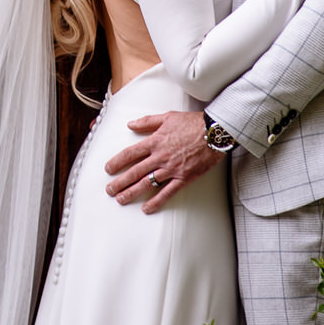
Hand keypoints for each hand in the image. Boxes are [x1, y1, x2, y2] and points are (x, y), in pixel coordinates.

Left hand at [102, 109, 219, 212]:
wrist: (214, 133)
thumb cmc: (193, 123)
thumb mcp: (167, 117)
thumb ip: (147, 121)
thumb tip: (131, 124)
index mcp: (155, 141)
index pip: (130, 153)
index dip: (117, 162)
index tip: (109, 168)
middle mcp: (160, 156)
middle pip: (135, 171)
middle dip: (120, 182)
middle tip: (109, 190)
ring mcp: (171, 169)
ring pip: (147, 183)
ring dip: (132, 192)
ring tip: (121, 199)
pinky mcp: (183, 178)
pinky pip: (167, 193)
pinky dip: (156, 202)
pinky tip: (146, 208)